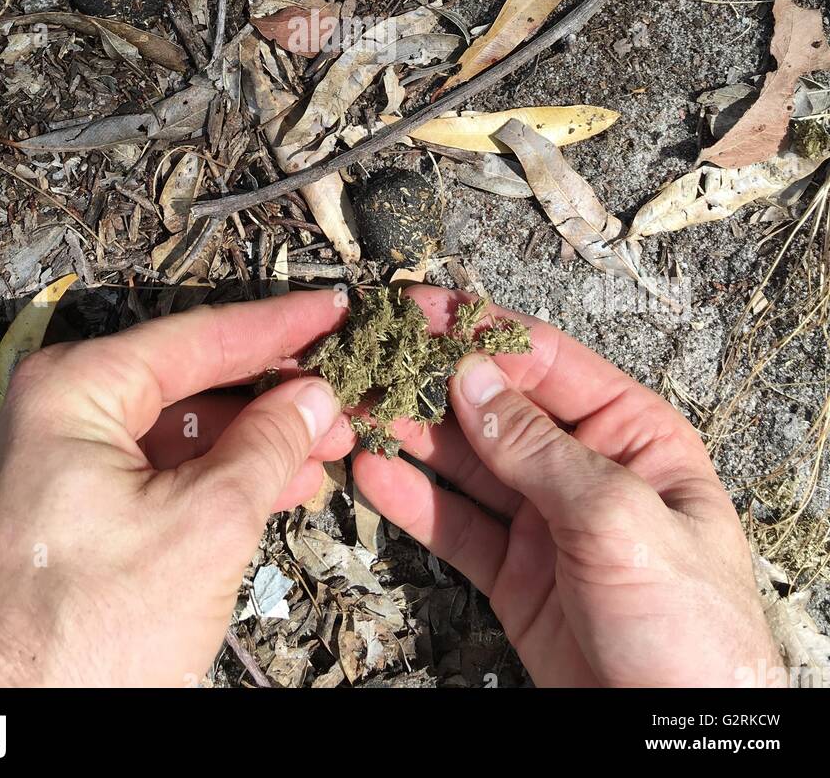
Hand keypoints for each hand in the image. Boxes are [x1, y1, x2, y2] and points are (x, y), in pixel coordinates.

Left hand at [0, 290, 352, 685]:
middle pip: (192, 380)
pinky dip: (220, 477)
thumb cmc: (75, 643)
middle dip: (274, 391)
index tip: (333, 312)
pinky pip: (160, 474)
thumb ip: (266, 449)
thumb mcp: (202, 529)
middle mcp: (59, 415)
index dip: (278, 326)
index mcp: (74, 391)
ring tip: (327, 443)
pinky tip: (278, 485)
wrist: (12, 738)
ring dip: (257, 438)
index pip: (199, 336)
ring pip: (181, 430)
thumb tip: (311, 399)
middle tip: (345, 389)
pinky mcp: (72, 517)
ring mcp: (62, 467)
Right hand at [356, 286, 781, 688]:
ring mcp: (546, 521)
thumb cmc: (691, 632)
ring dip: (410, 434)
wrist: (675, 737)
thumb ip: (539, 449)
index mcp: (633, 435)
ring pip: (466, 462)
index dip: (480, 333)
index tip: (422, 311)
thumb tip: (473, 378)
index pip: (546, 363)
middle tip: (371, 357)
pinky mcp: (515, 574)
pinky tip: (373, 471)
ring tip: (354, 408)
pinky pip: (455, 523)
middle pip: (496, 407)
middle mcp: (586, 469)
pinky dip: (412, 498)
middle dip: (432, 381)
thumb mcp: (619, 520)